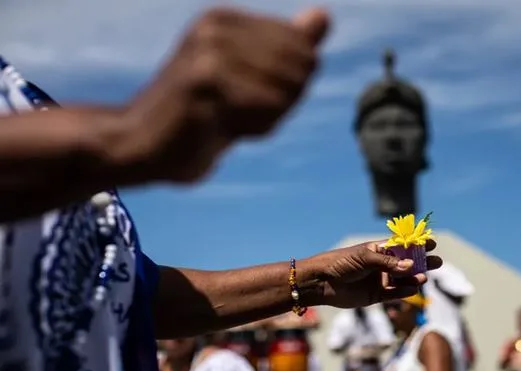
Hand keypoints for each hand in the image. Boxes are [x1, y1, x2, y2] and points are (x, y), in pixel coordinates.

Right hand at [119, 6, 329, 182]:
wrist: (135, 144)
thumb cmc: (195, 114)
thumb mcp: (245, 76)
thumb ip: (284, 46)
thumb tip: (324, 16)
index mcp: (224, 17)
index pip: (304, 51)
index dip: (288, 87)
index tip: (246, 97)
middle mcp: (217, 25)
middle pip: (300, 70)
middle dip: (280, 103)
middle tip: (236, 112)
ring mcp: (210, 51)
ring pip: (286, 92)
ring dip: (266, 119)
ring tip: (225, 119)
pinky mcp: (206, 81)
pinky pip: (268, 110)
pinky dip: (255, 129)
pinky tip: (221, 129)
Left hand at [306, 239, 441, 307]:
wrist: (322, 282)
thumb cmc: (340, 263)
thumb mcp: (365, 258)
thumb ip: (388, 263)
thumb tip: (411, 265)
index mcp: (378, 250)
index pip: (402, 246)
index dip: (416, 245)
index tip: (431, 243)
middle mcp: (381, 265)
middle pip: (406, 263)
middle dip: (421, 262)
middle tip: (437, 261)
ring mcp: (379, 280)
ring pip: (402, 279)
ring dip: (414, 277)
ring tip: (424, 277)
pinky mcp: (375, 295)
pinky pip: (394, 294)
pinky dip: (404, 291)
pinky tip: (414, 288)